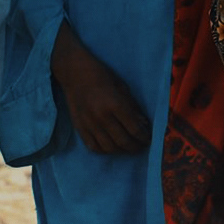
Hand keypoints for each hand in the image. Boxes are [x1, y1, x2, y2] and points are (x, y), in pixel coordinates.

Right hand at [52, 27, 149, 154]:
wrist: (74, 73)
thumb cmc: (101, 76)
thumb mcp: (122, 87)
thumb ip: (132, 107)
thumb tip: (143, 124)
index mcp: (114, 104)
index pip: (134, 128)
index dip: (144, 137)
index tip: (149, 139)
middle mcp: (101, 117)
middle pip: (123, 141)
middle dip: (136, 146)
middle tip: (142, 146)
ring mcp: (89, 124)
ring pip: (109, 147)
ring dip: (121, 150)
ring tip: (128, 147)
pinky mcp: (79, 128)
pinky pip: (93, 147)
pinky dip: (105, 150)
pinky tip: (112, 147)